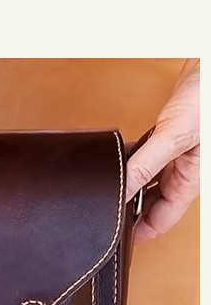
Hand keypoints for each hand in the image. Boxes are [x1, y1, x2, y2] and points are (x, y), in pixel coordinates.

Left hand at [126, 58, 199, 243]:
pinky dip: (132, 161)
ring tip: (108, 188)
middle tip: (105, 211)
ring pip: (149, 180)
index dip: (139, 232)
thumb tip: (121, 190)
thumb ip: (145, 166)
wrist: (209, 66)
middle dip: (130, 209)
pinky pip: (147, 157)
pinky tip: (118, 161)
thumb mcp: (173, 139)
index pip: (162, 220)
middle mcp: (183, 171)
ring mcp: (175, 154)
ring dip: (130, 184)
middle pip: (153, 202)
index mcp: (189, 180)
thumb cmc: (206, 100)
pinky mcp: (168, 135)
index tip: (116, 238)